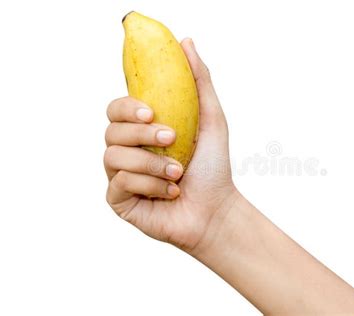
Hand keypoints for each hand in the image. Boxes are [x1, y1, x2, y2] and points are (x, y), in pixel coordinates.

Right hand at [104, 39, 237, 250]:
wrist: (215, 210)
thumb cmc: (213, 166)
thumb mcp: (210, 118)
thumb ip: (199, 81)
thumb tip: (186, 42)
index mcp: (142, 132)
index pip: (116, 110)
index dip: (125, 107)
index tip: (150, 111)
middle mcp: (128, 151)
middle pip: (111, 131)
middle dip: (142, 135)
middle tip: (172, 139)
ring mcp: (120, 176)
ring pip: (113, 158)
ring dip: (152, 164)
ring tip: (179, 173)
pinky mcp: (119, 200)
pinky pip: (119, 184)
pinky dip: (151, 186)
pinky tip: (170, 192)